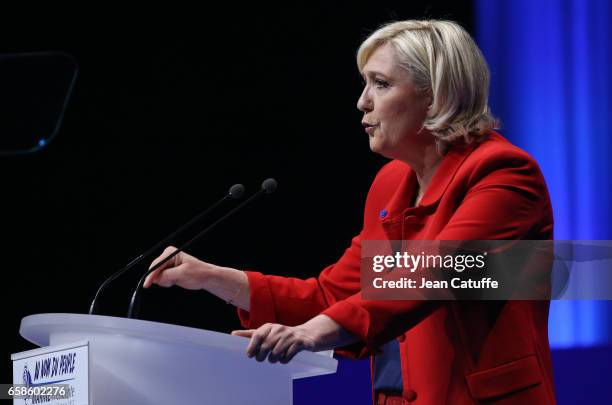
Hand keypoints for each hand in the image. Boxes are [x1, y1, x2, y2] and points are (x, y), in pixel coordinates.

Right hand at [143, 246, 215, 289]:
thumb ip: (167, 275)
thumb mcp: (182, 273)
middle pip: (155, 271)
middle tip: (173, 281)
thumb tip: (155, 279)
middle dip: (162, 278)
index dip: (151, 275)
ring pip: (158, 277)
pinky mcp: (168, 272)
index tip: (147, 284)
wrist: (206, 277)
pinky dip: (167, 283)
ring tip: (177, 279)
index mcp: (171, 253)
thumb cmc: (198, 272)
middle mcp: (167, 257)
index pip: (157, 264)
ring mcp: (167, 265)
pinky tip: (176, 281)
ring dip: (166, 281)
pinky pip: (161, 280)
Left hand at [231, 315, 355, 363]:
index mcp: (269, 327)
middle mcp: (279, 329)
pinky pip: (287, 356)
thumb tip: (232, 334)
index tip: (250, 355)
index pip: (257, 336)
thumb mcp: (267, 332)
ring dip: (274, 359)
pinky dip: (284, 360)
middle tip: (263, 359)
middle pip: (266, 347)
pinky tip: (285, 358)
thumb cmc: (282, 335)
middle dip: (262, 356)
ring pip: (276, 354)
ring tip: (275, 358)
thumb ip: (250, 334)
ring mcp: (290, 336)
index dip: (252, 347)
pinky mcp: (299, 343)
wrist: (306, 335)